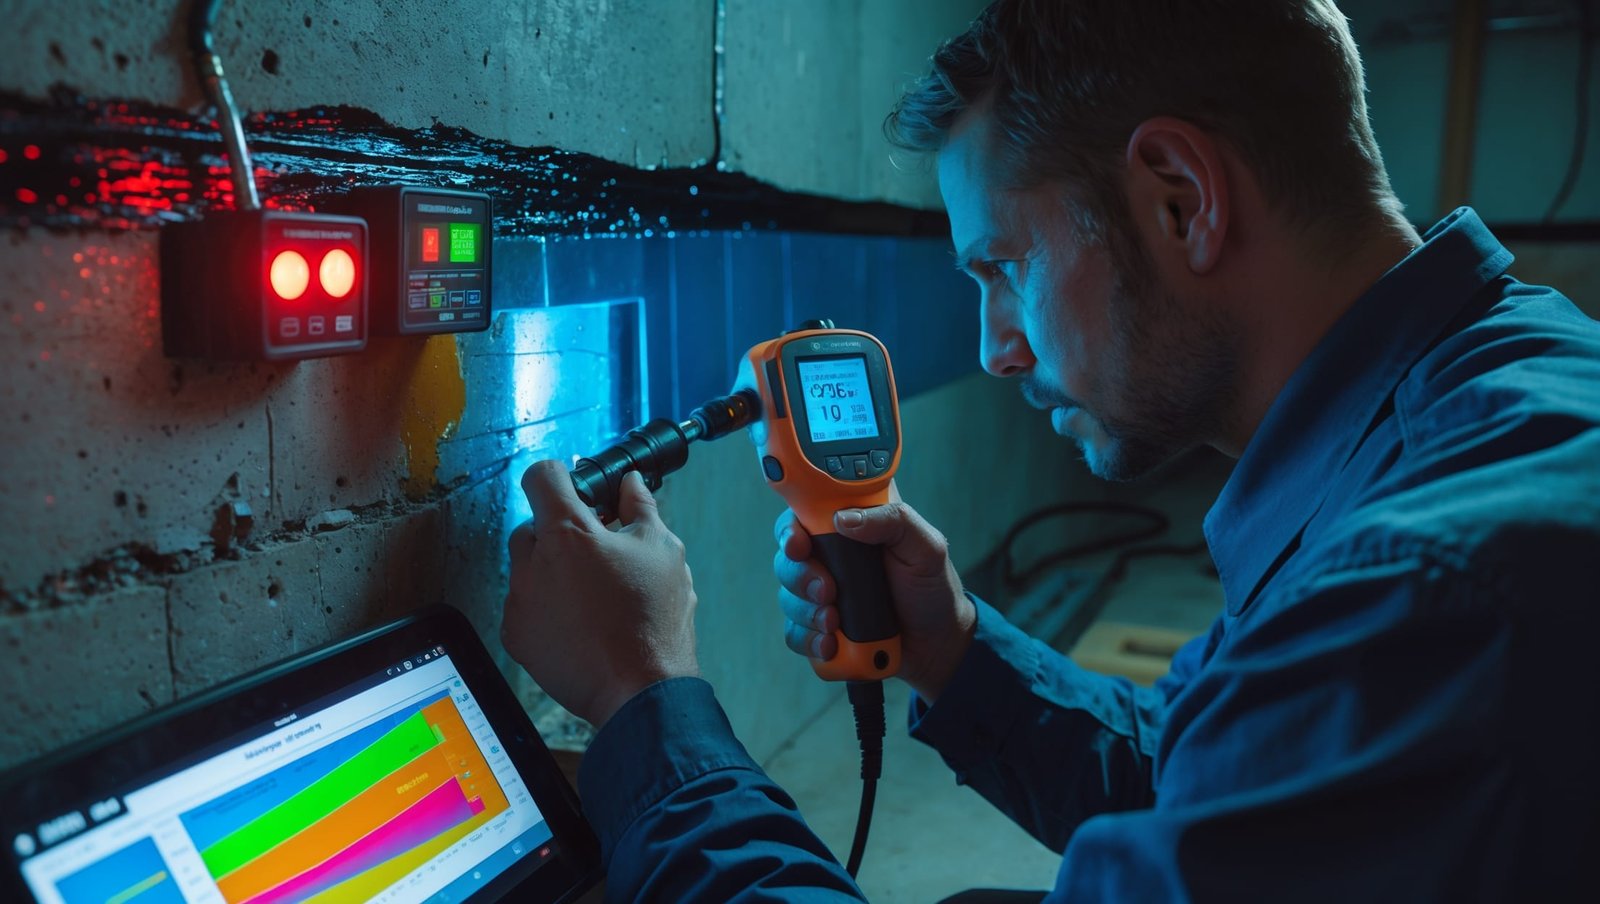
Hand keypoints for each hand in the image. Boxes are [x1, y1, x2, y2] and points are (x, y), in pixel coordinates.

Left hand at [502, 461, 698, 727]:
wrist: (639, 690)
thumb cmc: (653, 621)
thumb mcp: (663, 550)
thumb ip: (641, 507)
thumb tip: (631, 484)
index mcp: (569, 533)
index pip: (542, 477)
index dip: (560, 475)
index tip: (573, 487)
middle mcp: (534, 563)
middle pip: (532, 525)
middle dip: (560, 531)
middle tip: (596, 549)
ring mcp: (520, 601)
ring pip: (526, 567)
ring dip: (551, 569)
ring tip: (590, 593)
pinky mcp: (516, 636)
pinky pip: (523, 605)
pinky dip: (544, 606)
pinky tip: (578, 621)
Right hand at [773, 487, 974, 699]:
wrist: (937, 643)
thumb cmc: (931, 587)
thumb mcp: (926, 547)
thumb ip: (894, 520)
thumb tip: (845, 519)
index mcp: (850, 528)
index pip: (803, 516)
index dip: (791, 529)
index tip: (798, 545)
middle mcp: (829, 558)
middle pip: (787, 558)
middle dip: (800, 576)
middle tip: (827, 591)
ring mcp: (821, 594)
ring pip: (788, 598)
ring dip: (806, 612)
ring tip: (835, 624)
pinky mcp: (820, 628)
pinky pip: (796, 633)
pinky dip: (809, 640)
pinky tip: (831, 645)